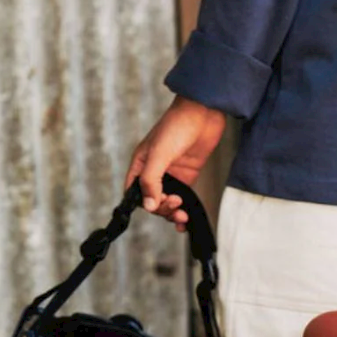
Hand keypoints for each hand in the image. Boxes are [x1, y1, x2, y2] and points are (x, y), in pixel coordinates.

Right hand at [126, 96, 226, 230]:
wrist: (203, 114)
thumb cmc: (177, 126)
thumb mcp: (159, 154)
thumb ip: (152, 180)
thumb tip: (148, 206)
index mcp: (141, 163)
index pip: (133, 191)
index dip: (143, 203)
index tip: (156, 205)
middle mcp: (154, 170)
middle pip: (151, 200)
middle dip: (162, 208)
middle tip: (176, 204)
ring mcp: (171, 174)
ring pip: (166, 202)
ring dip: (172, 213)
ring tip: (182, 215)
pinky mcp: (187, 176)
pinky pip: (182, 198)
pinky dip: (183, 211)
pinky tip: (185, 222)